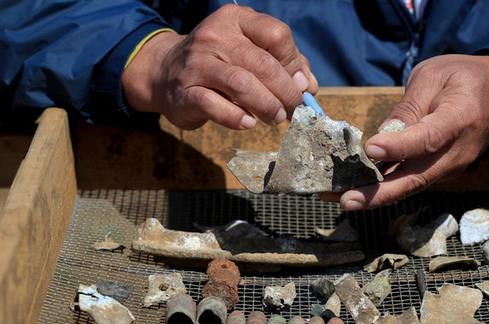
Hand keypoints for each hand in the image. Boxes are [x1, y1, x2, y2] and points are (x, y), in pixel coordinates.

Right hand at [121, 4, 317, 129]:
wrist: (166, 72)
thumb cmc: (220, 64)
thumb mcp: (250, 52)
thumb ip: (283, 64)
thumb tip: (309, 86)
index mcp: (236, 20)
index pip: (276, 35)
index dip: (294, 63)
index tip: (301, 85)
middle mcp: (215, 37)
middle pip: (263, 64)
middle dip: (286, 91)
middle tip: (294, 109)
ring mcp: (197, 64)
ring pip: (241, 84)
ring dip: (267, 105)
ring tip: (277, 118)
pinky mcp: (186, 92)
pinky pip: (215, 106)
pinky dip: (237, 118)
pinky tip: (248, 123)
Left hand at [323, 54, 488, 209]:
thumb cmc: (463, 77)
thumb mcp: (434, 76)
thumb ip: (410, 106)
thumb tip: (382, 136)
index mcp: (460, 119)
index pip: (428, 139)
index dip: (399, 147)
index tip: (370, 149)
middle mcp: (457, 152)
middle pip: (417, 178)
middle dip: (379, 193)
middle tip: (345, 199)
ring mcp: (451, 166)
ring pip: (412, 185)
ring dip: (375, 195)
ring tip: (340, 197)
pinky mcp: (442, 171)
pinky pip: (412, 181)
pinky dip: (385, 187)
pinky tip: (358, 189)